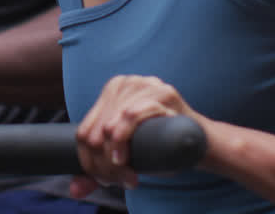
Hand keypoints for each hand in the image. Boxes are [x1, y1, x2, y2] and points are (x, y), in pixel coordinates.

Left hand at [70, 75, 205, 195]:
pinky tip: (126, 159)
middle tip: (119, 181)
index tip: (104, 181)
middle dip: (103, 164)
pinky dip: (125, 139)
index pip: (85, 131)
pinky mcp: (164, 93)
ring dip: (113, 159)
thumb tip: (74, 192)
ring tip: (126, 175)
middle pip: (96, 132)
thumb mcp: (127, 156)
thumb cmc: (160, 146)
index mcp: (111, 91)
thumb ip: (100, 169)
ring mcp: (145, 84)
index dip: (89, 161)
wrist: (200, 143)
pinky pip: (134, 114)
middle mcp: (125, 83)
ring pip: (111, 126)